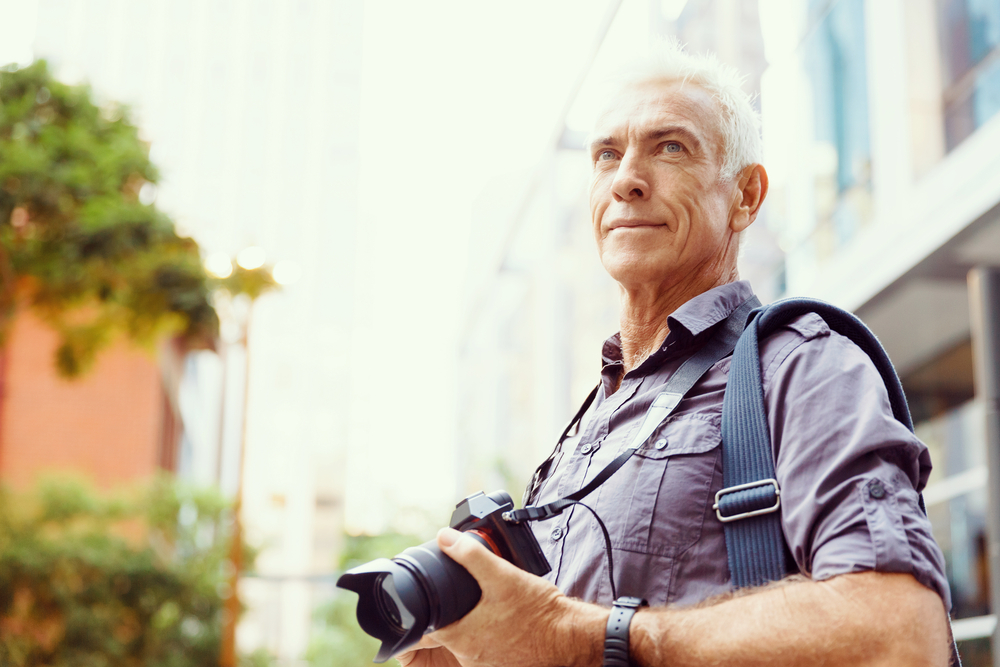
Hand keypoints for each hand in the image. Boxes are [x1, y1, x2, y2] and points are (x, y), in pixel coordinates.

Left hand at [401, 527, 604, 666]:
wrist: (570, 636)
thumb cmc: (537, 610)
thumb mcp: (502, 575)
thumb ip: (470, 556)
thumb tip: (444, 538)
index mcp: (463, 637)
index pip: (426, 628)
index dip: (424, 611)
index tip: (430, 597)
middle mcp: (470, 657)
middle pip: (446, 635)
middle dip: (449, 616)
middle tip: (460, 597)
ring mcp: (486, 665)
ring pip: (466, 643)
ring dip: (470, 626)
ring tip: (483, 606)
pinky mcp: (503, 665)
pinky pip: (485, 650)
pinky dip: (487, 636)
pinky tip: (500, 621)